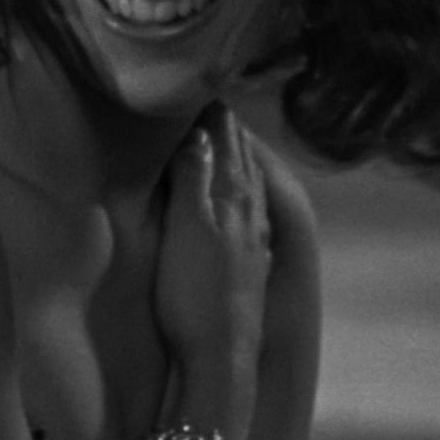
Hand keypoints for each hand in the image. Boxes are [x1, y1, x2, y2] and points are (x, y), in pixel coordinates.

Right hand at [154, 103, 271, 370]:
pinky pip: (249, 208)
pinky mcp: (249, 263)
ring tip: (226, 134)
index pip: (226, 141)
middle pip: (241, 159)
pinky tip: (243, 194)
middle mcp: (250, 213)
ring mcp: (253, 240)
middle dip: (227, 128)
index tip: (200, 82)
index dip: (213, 112)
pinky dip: (243, 187)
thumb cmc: (194, 294)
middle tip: (211, 97)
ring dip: (237, 155)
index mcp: (233, 198)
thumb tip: (201, 129)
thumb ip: (194, 177)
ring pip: (248, 183)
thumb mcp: (186, 227)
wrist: (219, 358)